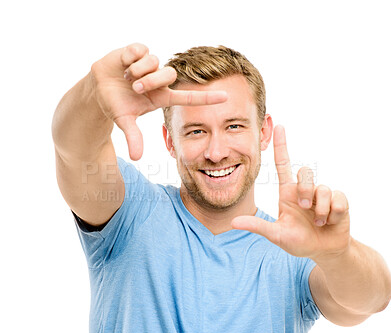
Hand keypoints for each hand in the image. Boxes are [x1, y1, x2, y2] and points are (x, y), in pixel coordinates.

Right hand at [90, 43, 226, 159]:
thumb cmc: (116, 104)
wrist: (98, 88)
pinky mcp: (139, 51)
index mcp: (161, 97)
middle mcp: (159, 80)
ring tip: (126, 76)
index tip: (226, 98)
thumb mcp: (124, 121)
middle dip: (150, 81)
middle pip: (169, 74)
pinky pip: (141, 50)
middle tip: (135, 88)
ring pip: (154, 61)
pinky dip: (129, 58)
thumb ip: (133, 137)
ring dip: (138, 71)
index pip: (188, 97)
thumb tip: (136, 158)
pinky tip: (123, 63)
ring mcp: (150, 65)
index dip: (207, 98)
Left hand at [231, 125, 350, 261]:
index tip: (279, 126)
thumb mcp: (276, 235)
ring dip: (320, 209)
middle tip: (305, 209)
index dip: (281, 146)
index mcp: (288, 193)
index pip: (283, 164)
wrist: (323, 251)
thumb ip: (257, 227)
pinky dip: (333, 214)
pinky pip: (338, 199)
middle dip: (305, 191)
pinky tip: (331, 222)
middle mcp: (304, 190)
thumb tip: (233, 222)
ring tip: (318, 222)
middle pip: (305, 172)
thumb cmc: (298, 241)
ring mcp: (322, 195)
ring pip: (323, 188)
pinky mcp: (339, 201)